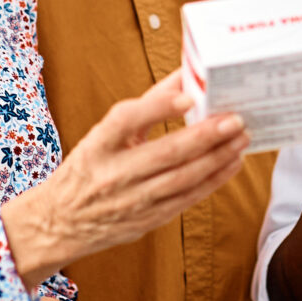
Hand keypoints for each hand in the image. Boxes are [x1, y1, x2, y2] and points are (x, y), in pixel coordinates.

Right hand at [2, 70, 246, 283]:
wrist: (60, 222)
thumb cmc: (89, 168)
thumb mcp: (105, 135)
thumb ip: (146, 107)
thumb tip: (185, 77)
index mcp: (97, 146)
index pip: (125, 121)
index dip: (157, 108)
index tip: (188, 96)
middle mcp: (113, 174)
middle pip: (165, 153)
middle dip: (206, 135)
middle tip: (235, 119)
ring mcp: (132, 201)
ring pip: (182, 178)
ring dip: (217, 157)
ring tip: (241, 138)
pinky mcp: (147, 220)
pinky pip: (187, 198)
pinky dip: (213, 180)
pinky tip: (231, 162)